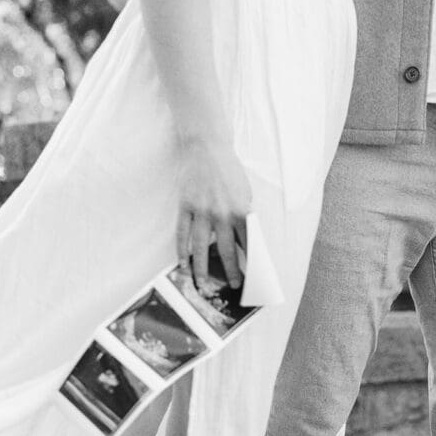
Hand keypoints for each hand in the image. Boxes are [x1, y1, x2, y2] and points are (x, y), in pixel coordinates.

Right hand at [175, 135, 251, 292]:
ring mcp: (202, 211)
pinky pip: (182, 234)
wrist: (207, 147)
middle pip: (226, 250)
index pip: (248, 244)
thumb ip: (244, 216)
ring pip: (201, 247)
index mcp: (241, 210)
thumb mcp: (245, 192)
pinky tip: (182, 265)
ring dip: (201, 268)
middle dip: (230, 271)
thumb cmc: (229, 171)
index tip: (253, 277)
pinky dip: (181, 251)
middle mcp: (222, 213)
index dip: (251, 262)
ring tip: (202, 284)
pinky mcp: (186, 206)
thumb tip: (245, 241)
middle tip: (234, 287)